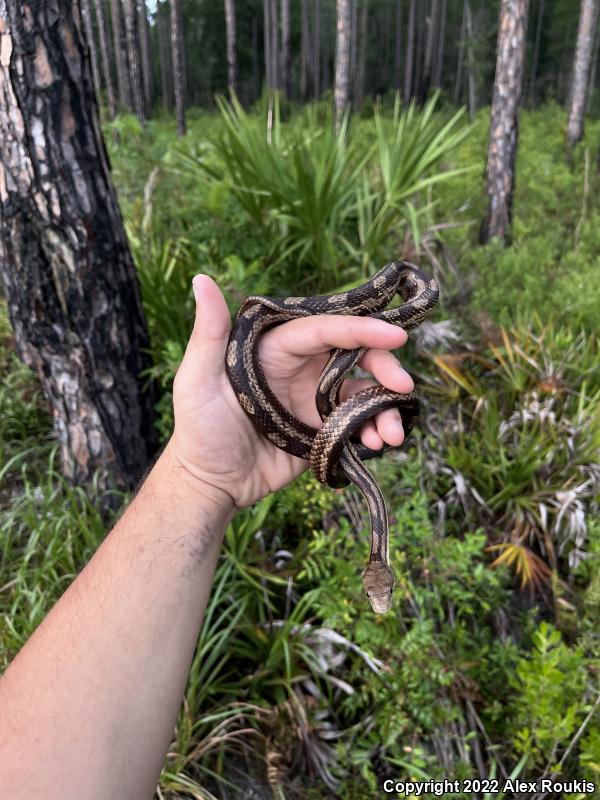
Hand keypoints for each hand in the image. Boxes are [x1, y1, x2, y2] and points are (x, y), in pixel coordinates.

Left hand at [168, 274, 414, 510]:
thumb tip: (201, 278)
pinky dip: (374, 430)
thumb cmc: (198, 430)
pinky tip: (377, 445)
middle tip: (404, 386)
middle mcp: (301, 369)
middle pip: (354, 354)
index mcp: (275, 350)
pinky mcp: (324, 430)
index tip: (395, 334)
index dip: (361, 329)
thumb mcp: (197, 381)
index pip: (324, 330)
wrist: (211, 485)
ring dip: (385, 407)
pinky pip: (358, 422)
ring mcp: (315, 400)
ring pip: (363, 391)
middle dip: (384, 365)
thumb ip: (209, 333)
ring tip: (392, 435)